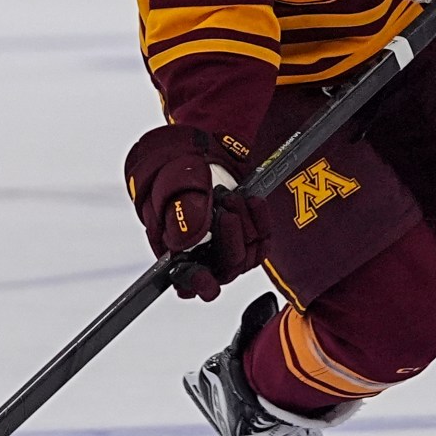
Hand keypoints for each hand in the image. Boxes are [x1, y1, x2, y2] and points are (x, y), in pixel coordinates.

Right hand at [123, 124, 265, 300]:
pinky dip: (262, 221)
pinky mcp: (246, 235)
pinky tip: (253, 201)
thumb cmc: (175, 170)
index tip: (206, 281)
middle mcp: (201, 254)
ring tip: (233, 197)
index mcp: (174, 248)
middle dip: (230, 237)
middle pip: (226, 267)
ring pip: (247, 256)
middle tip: (225, 208)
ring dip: (246, 225)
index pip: (186, 278)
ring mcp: (225, 246)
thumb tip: (186, 238)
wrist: (198, 153)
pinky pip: (262, 241)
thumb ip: (179, 210)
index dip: (197, 283)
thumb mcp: (172, 183)